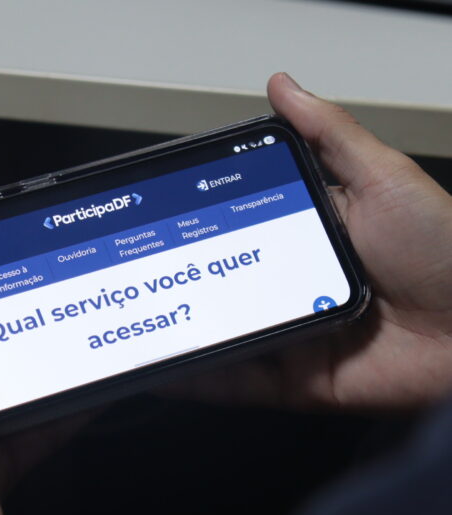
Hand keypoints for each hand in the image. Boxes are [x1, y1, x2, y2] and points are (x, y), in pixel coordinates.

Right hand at [166, 73, 451, 411]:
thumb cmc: (443, 247)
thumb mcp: (380, 177)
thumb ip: (328, 135)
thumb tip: (281, 87)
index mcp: (305, 244)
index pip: (237, 236)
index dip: (198, 232)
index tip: (161, 226)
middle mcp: (291, 291)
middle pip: (223, 291)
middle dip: (180, 288)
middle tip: (137, 280)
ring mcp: (289, 338)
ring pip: (221, 339)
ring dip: (180, 335)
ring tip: (137, 328)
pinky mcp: (294, 382)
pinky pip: (237, 384)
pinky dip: (197, 381)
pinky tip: (163, 370)